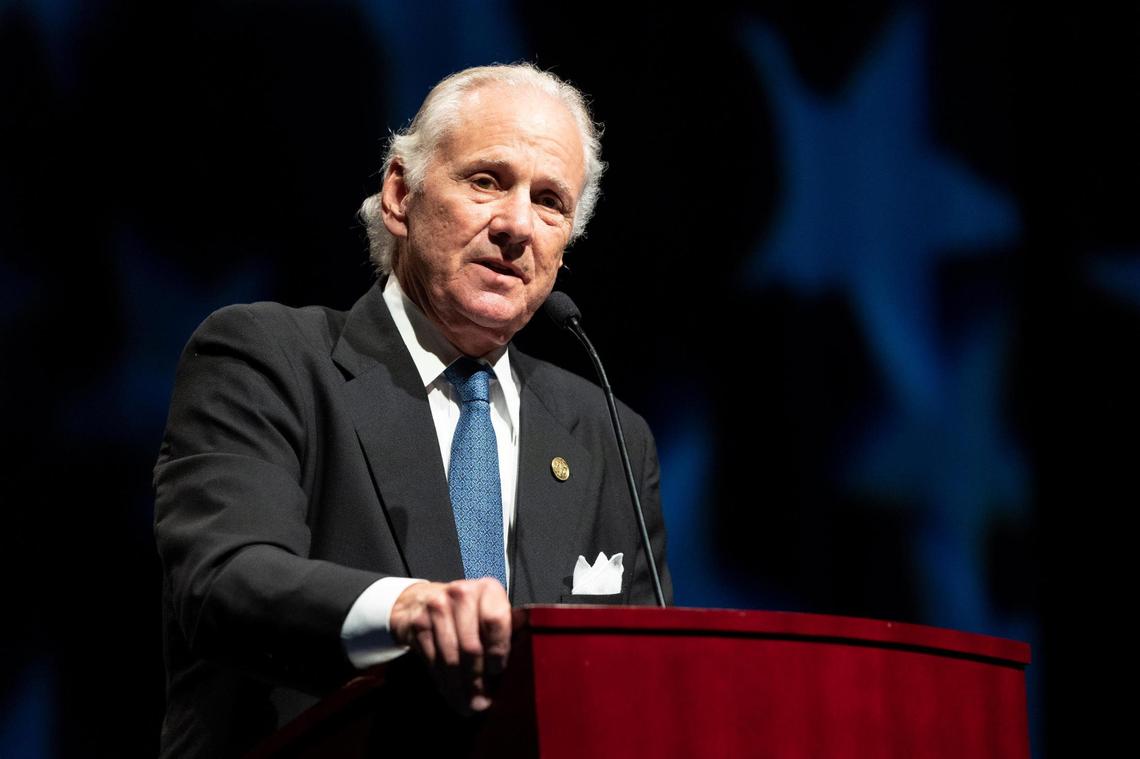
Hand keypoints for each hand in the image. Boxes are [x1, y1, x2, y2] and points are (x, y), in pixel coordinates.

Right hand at [388, 577, 511, 713]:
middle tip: (481, 702)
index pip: (496, 621)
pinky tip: (449, 691)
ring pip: (451, 657)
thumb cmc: (467, 612)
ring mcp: (437, 606)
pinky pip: (433, 660)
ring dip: (459, 687)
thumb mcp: (491, 613)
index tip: (497, 672)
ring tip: (466, 704)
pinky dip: (442, 681)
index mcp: (488, 589)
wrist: (424, 600)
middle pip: (472, 646)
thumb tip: (524, 660)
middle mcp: (462, 593)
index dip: (497, 651)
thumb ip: (508, 631)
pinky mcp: (418, 622)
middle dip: (477, 680)